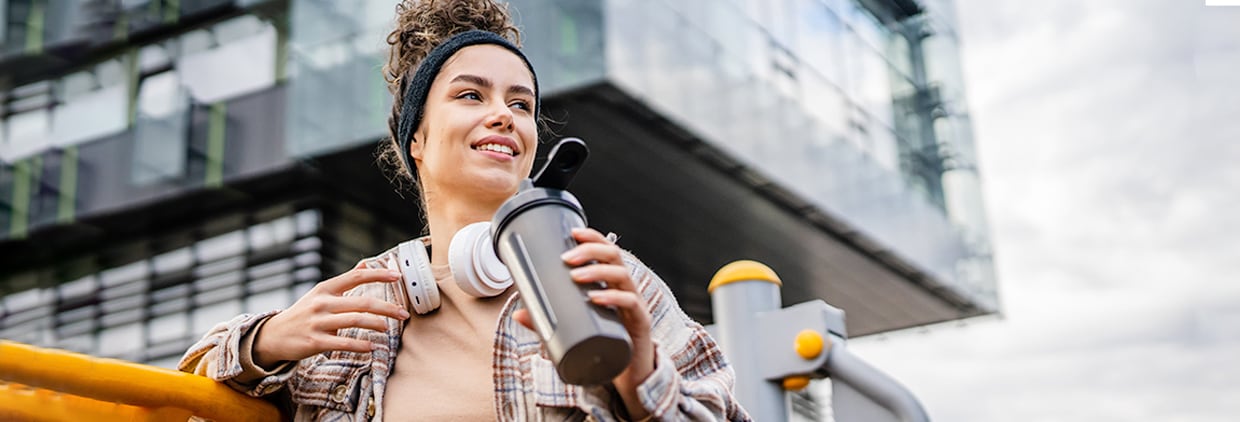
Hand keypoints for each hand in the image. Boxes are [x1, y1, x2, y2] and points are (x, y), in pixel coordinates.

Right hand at [253, 262, 410, 367]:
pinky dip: (359, 345)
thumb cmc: (304, 313)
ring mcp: (318, 322)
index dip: (379, 275)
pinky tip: (370, 347)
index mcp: (326, 288)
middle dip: (387, 308)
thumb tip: (367, 263)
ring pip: (354, 321)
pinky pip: (342, 343)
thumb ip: (345, 281)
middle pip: (362, 302)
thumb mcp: (321, 293)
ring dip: (375, 324)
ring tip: (387, 328)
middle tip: (404, 314)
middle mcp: (322, 303)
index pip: (356, 276)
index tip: (397, 276)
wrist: (273, 335)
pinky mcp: (314, 342)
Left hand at [513, 228, 653, 419]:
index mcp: (612, 283)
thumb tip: (518, 313)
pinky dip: (613, 297)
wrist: (629, 372)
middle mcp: (626, 288)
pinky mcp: (640, 323)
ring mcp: (635, 304)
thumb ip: (549, 322)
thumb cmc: (603, 343)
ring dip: (598, 271)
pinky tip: (596, 298)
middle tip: (567, 258)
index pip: (607, 251)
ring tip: (576, 275)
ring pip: (623, 275)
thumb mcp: (575, 329)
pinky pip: (631, 304)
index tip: (573, 233)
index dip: (593, 238)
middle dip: (591, 251)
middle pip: (615, 257)